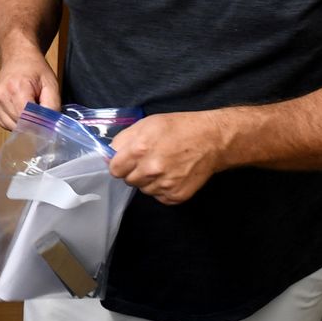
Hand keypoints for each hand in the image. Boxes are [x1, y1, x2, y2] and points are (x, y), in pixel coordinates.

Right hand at [0, 52, 60, 129]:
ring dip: (24, 124)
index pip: (28, 120)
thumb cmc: (34, 69)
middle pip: (20, 125)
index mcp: (16, 88)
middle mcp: (2, 96)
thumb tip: (50, 127)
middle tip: (40, 112)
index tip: (48, 123)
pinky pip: (6, 124)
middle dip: (33, 124)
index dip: (40, 125)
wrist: (18, 58)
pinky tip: (20, 109)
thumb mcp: (51, 84)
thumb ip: (52, 107)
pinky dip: (15, 122)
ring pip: (12, 128)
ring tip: (29, 108)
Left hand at [107, 111, 227, 204]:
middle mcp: (150, 170)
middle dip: (135, 171)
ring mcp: (164, 185)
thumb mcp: (146, 124)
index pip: (114, 169)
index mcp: (139, 149)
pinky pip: (159, 197)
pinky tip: (173, 175)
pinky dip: (163, 189)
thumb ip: (123, 140)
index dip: (120, 164)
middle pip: (128, 181)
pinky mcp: (175, 196)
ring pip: (143, 189)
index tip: (128, 160)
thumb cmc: (178, 128)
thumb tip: (109, 156)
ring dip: (149, 181)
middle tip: (150, 160)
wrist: (212, 140)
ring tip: (164, 166)